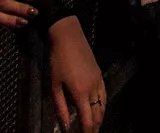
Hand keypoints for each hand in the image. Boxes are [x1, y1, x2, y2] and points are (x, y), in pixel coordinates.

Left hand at [46, 15, 105, 132]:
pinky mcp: (99, 73)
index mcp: (81, 93)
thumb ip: (61, 108)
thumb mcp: (54, 86)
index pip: (87, 120)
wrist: (68, 36)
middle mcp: (93, 88)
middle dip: (95, 127)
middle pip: (98, 114)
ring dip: (100, 117)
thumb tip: (64, 126)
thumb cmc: (57, 60)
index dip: (87, 132)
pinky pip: (104, 94)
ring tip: (94, 126)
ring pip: (103, 104)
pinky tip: (97, 107)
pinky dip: (102, 105)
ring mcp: (98, 80)